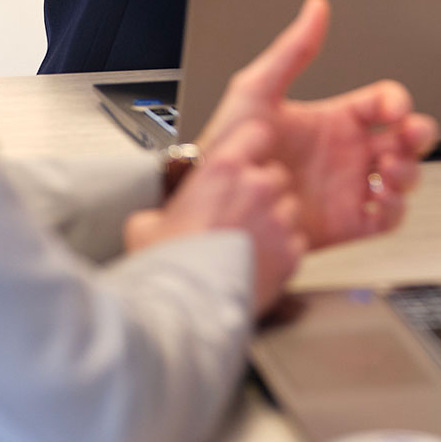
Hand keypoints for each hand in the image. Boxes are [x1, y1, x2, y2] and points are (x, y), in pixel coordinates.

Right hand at [124, 118, 303, 316]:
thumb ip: (160, 212)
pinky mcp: (292, 254)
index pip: (257, 133)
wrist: (187, 308)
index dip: (253, 144)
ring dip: (276, 221)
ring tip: (248, 244)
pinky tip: (257, 264)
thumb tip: (154, 219)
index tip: (249, 155)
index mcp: (223, 171)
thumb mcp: (144, 227)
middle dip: (262, 191)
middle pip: (276, 175)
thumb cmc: (166, 267)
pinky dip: (283, 252)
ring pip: (291, 208)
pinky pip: (296, 243)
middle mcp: (256, 189)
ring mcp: (278, 221)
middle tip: (240, 214)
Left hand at [195, 0, 439, 248]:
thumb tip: (315, 9)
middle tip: (412, 134)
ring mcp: (350, 187)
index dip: (396, 101)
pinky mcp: (348, 222)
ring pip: (403, 177)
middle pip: (406, 139)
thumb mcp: (256, 91)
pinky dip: (396, 209)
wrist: (218, 207)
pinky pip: (388, 217)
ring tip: (389, 170)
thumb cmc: (229, 150)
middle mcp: (348, 153)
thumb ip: (293, 50)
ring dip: (408, 172)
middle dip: (419, 134)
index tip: (394, 107)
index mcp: (336, 119)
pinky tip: (381, 198)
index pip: (383, 102)